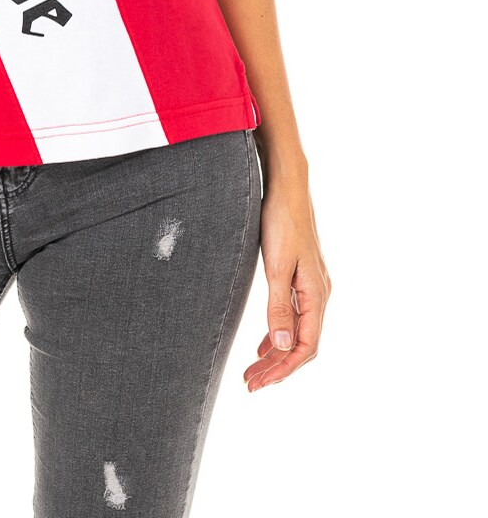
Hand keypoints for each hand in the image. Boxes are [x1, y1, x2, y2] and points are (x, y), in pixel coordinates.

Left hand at [244, 178, 330, 390]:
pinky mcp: (300, 275)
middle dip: (276, 366)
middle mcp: (319, 293)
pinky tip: (264, 342)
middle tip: (249, 383)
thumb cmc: (281, 220)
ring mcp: (311, 284)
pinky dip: (278, 331)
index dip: (282, 369)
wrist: (287, 185)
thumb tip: (281, 345)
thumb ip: (278, 305)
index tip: (258, 384)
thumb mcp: (275, 264)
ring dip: (276, 351)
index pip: (305, 346)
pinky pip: (293, 314)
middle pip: (301, 343)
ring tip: (253, 370)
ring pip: (296, 329)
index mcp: (316, 294)